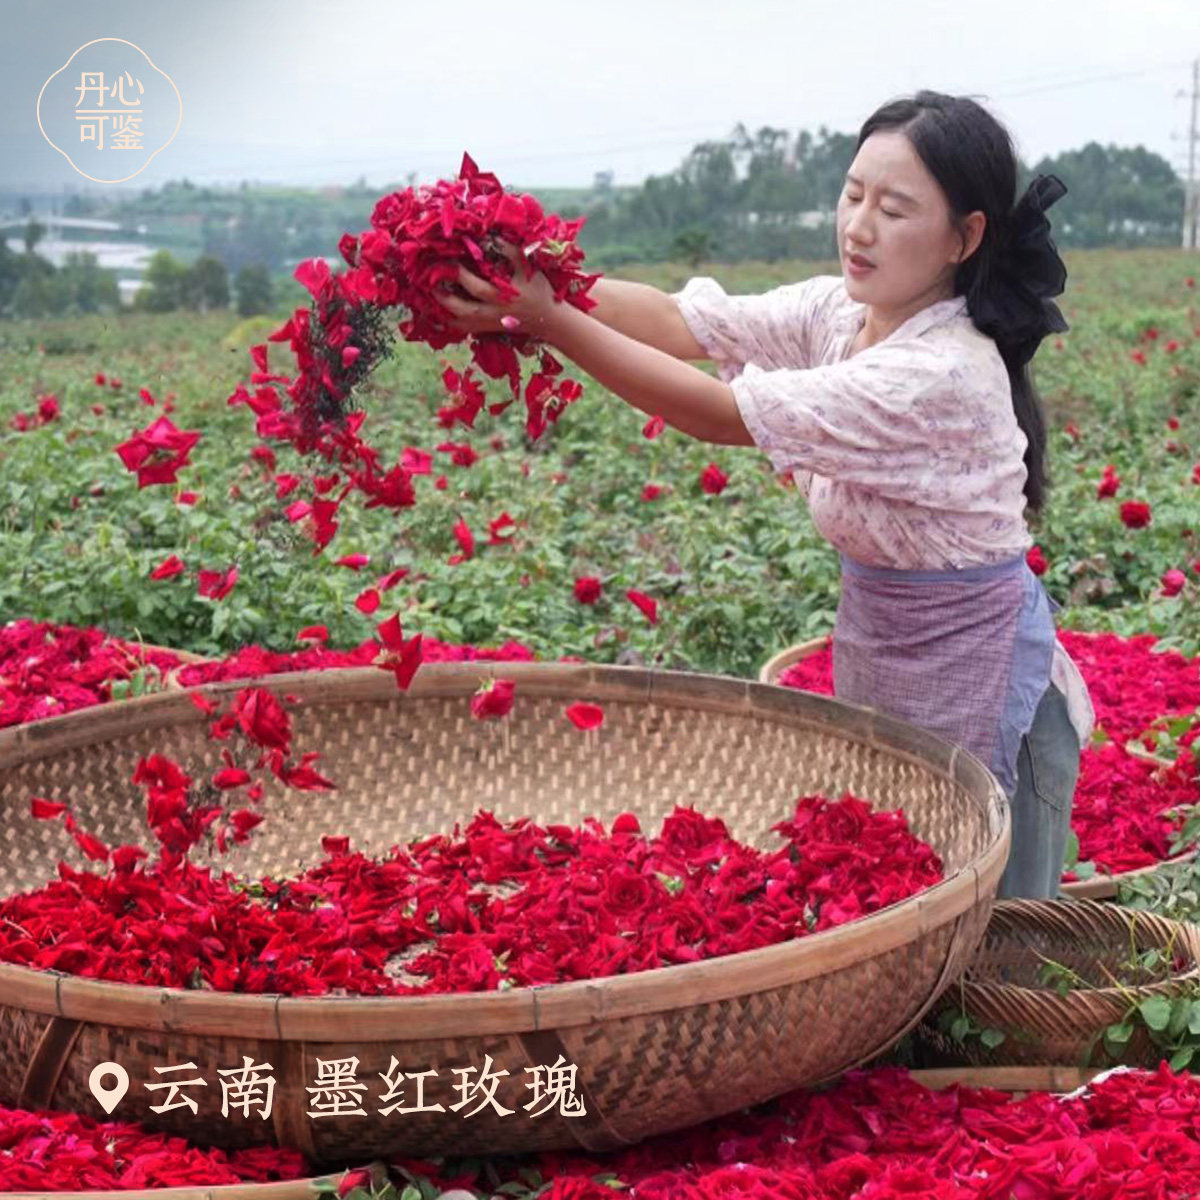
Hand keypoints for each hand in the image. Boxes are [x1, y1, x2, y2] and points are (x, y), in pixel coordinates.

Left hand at [434, 239, 558, 338]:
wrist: (547, 319)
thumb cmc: (538, 289)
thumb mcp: (529, 267)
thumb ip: (511, 252)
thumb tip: (490, 238)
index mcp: (506, 296)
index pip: (479, 287)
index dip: (462, 274)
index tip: (449, 259)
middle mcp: (496, 312)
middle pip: (466, 309)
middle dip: (447, 297)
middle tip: (432, 281)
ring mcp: (491, 323)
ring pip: (463, 322)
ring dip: (444, 310)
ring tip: (432, 295)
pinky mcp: (488, 329)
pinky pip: (465, 329)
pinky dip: (451, 322)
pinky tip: (438, 312)